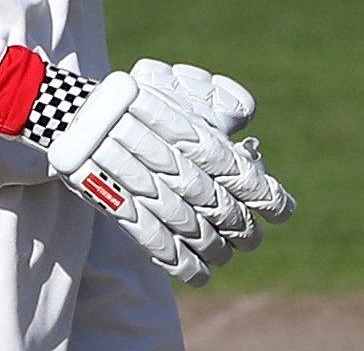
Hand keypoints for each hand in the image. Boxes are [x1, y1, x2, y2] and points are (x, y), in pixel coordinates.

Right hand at [26, 62, 293, 284]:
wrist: (81, 113)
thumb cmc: (139, 99)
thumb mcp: (184, 87)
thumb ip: (223, 104)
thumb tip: (248, 132)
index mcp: (196, 136)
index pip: (245, 176)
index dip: (269, 199)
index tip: (282, 211)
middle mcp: (177, 166)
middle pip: (224, 211)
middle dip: (244, 230)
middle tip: (250, 237)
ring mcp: (149, 190)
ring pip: (196, 233)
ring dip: (217, 250)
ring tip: (225, 255)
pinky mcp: (123, 209)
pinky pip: (160, 245)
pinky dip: (184, 265)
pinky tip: (200, 274)